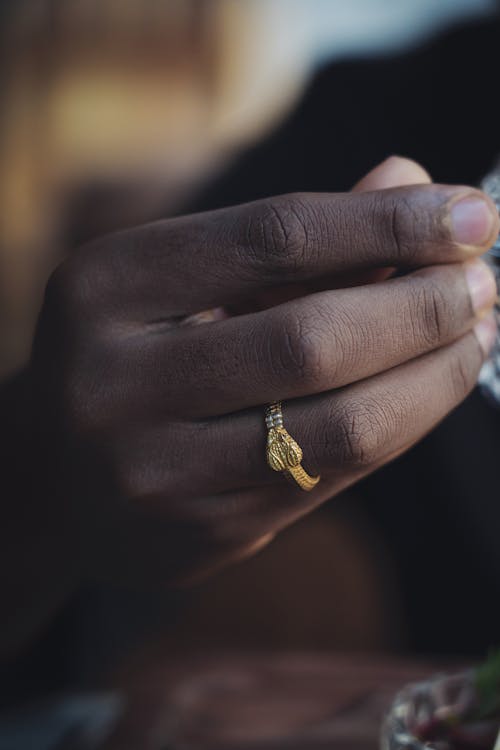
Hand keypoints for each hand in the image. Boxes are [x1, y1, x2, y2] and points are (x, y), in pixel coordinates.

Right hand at [30, 159, 498, 586]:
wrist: (53, 471)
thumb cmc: (134, 349)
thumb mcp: (187, 277)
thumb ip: (296, 237)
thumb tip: (413, 184)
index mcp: (106, 287)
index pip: (274, 237)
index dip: (387, 222)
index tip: (471, 213)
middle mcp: (113, 383)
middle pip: (312, 338)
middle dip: (423, 307)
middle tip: (484, 283)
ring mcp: (153, 473)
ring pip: (339, 427)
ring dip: (434, 377)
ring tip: (479, 336)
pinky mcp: (196, 536)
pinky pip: (331, 481)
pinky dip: (399, 428)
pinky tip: (429, 391)